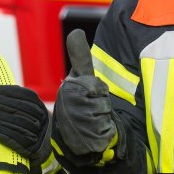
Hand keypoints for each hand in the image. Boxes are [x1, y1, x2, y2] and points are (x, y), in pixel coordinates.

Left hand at [0, 85, 50, 161]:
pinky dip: (2, 133)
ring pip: (17, 123)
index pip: (27, 96)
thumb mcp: (31, 112)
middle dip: (0, 101)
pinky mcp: (31, 149)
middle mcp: (42, 120)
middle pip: (20, 108)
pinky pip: (16, 140)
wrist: (43, 149)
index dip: (10, 91)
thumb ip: (19, 101)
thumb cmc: (30, 127)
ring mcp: (38, 134)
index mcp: (41, 109)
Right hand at [52, 29, 120, 166]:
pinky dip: (105, 133)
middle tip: (92, 110)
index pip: (97, 87)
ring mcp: (75, 126)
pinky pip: (106, 132)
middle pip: (103, 102)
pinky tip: (96, 133)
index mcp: (68, 89)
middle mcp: (68, 108)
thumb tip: (76, 31)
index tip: (90, 95)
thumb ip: (80, 57)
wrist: (75, 136)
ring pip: (105, 116)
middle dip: (103, 106)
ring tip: (93, 122)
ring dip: (104, 120)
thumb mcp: (81, 78)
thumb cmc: (80, 104)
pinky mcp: (84, 142)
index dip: (98, 91)